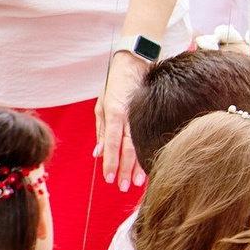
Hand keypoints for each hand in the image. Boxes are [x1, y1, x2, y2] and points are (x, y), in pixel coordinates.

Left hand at [97, 51, 149, 187]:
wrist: (136, 62)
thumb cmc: (115, 84)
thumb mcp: (102, 105)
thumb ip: (101, 130)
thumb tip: (98, 153)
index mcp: (115, 113)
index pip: (112, 143)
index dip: (111, 162)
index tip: (110, 179)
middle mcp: (129, 116)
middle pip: (128, 148)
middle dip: (126, 169)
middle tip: (124, 187)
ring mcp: (141, 115)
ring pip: (140, 144)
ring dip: (139, 165)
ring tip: (138, 183)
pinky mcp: (150, 113)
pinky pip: (148, 137)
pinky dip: (148, 152)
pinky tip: (149, 164)